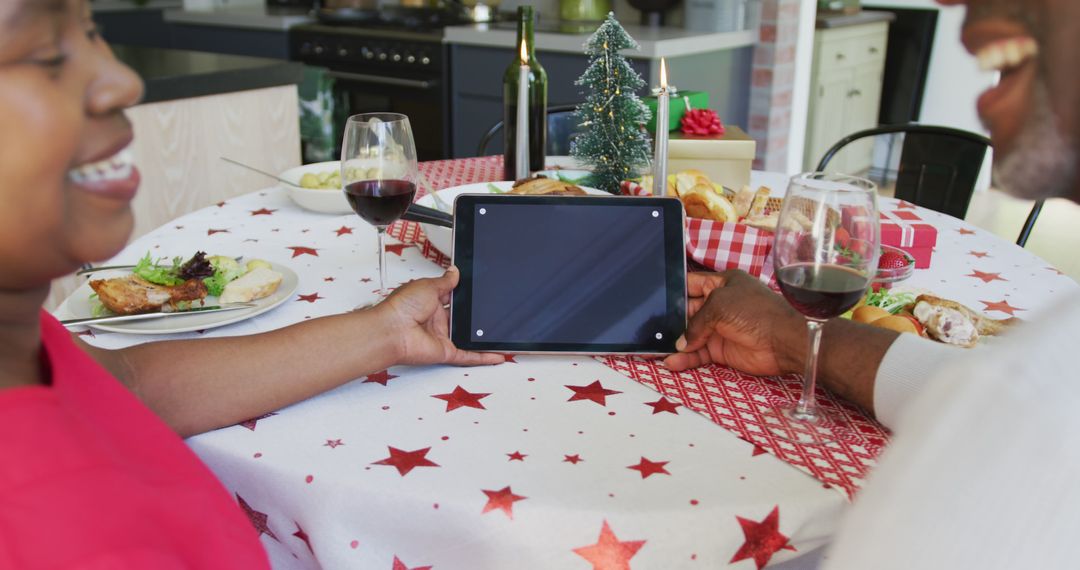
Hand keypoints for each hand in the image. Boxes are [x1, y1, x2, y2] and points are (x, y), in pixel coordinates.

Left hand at [375, 267, 503, 366]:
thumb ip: (445, 281)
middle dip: (477, 315)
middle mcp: (437, 320)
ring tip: (502, 332)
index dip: (466, 295)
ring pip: (469, 338)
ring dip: (483, 337)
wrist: (392, 330)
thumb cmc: (402, 307)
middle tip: (494, 309)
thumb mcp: (428, 285)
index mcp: (431, 302)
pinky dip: (484, 356)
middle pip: (463, 318)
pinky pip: (469, 355)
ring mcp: (442, 337)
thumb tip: (454, 272)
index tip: (480, 292)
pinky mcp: (447, 352)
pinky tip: (498, 354)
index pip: (454, 298)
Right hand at [663, 270, 804, 373]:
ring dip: (674, 342)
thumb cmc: (755, 313)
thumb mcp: (720, 305)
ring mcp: (720, 328)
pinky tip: (672, 362)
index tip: (653, 298)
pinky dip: (685, 359)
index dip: (673, 290)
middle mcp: (719, 305)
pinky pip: (697, 354)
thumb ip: (695, 322)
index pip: (691, 284)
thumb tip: (681, 341)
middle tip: (648, 328)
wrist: (783, 341)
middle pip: (687, 311)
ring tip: (653, 350)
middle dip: (668, 320)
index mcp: (722, 283)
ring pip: (689, 335)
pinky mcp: (721, 350)